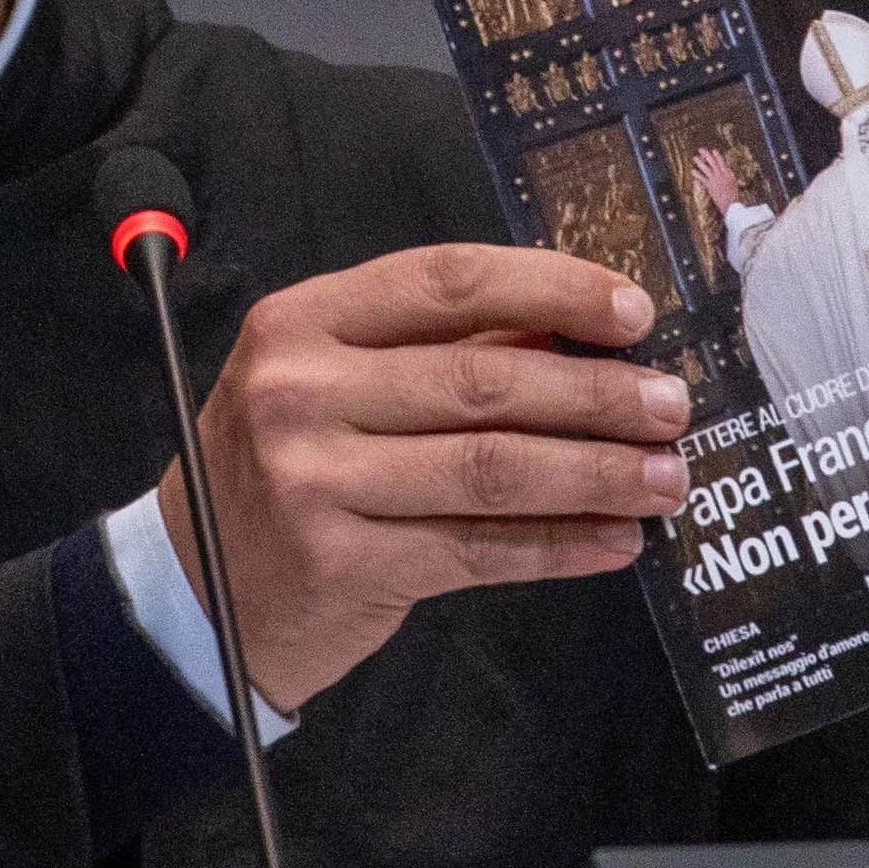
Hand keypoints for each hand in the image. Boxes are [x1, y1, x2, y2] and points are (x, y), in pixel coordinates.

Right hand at [161, 245, 692, 706]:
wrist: (199, 586)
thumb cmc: (288, 466)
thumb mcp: (336, 381)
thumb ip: (443, 350)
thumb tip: (580, 335)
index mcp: (304, 321)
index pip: (447, 281)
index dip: (551, 290)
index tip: (630, 312)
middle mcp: (301, 391)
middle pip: (483, 381)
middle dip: (596, 396)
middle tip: (670, 405)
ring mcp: (316, 480)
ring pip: (492, 470)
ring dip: (595, 475)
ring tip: (665, 477)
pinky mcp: (344, 563)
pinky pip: (479, 550)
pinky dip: (558, 545)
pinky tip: (612, 540)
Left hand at [688, 145, 742, 212]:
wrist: (731, 203)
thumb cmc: (734, 196)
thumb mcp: (734, 184)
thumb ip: (730, 177)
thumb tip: (729, 173)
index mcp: (728, 173)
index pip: (722, 162)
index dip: (717, 156)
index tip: (713, 151)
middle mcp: (721, 175)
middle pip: (712, 162)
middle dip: (706, 155)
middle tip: (701, 150)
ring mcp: (715, 180)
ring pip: (706, 169)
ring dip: (700, 163)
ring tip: (694, 158)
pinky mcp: (710, 186)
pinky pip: (702, 179)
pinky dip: (697, 174)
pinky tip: (692, 171)